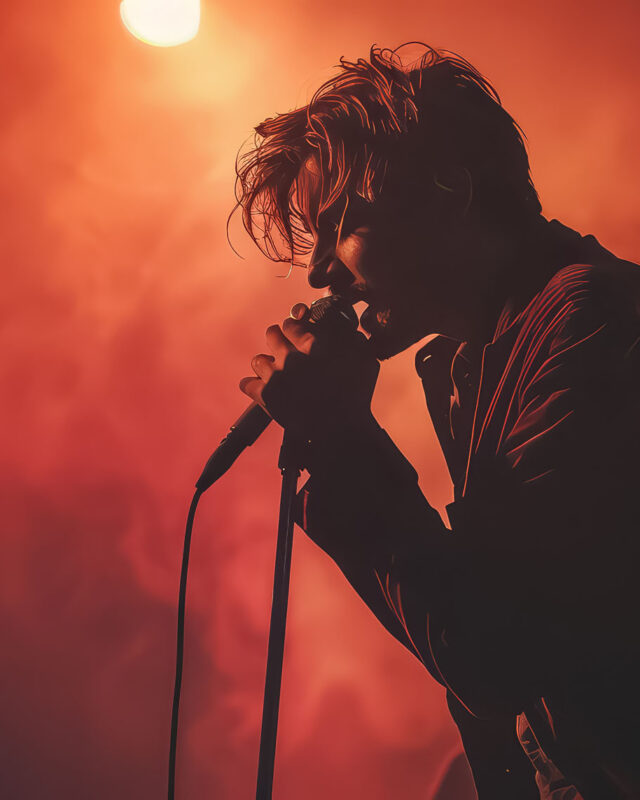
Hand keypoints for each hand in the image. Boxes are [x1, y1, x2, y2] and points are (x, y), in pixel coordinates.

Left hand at [240, 303, 379, 439]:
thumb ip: (355, 339)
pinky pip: (246, 384)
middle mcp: (291, 356)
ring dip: (266, 364)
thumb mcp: (365, 359)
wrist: (340, 429)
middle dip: (277, 339)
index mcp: (312, 344)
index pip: (291, 324)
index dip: (293, 328)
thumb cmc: (357, 395)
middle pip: (271, 334)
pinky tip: (262, 388)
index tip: (296, 334)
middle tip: (283, 348)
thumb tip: (350, 332)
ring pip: (258, 360)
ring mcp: (276, 376)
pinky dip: (253, 386)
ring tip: (275, 372)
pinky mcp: (265, 396)